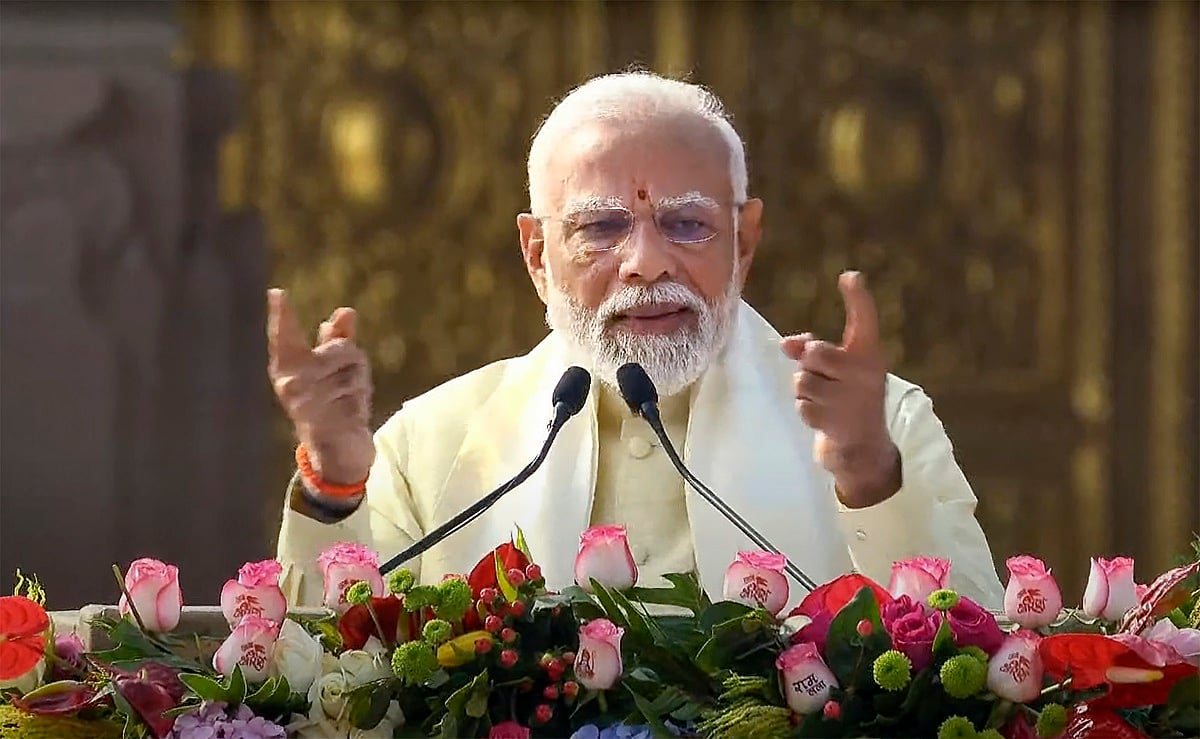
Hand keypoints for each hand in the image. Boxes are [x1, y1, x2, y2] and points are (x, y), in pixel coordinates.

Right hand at [267, 288, 374, 484]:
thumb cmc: (331, 402)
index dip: (282, 315)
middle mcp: (291, 384)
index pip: (284, 337)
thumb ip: (337, 338)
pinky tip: (350, 415)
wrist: (334, 450)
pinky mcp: (327, 417)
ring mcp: (308, 402)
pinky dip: (362, 400)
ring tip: (345, 400)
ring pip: (355, 367)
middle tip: (344, 381)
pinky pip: (360, 390)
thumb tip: (346, 312)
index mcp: (286, 368)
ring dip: (360, 382)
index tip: (277, 293)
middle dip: (352, 359)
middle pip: (341, 348)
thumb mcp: (333, 368)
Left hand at [781, 271, 899, 507]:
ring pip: (803, 380)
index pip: (865, 321)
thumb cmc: (848, 400)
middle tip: (823, 380)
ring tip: (825, 403)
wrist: (865, 448)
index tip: (849, 276)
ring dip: (805, 392)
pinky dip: (806, 412)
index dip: (857, 298)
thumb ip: (812, 352)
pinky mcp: (839, 422)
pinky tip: (825, 419)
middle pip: (815, 353)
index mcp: (869, 355)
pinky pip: (802, 405)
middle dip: (808, 365)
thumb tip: (786, 343)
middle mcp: (866, 373)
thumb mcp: (836, 373)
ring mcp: (853, 399)